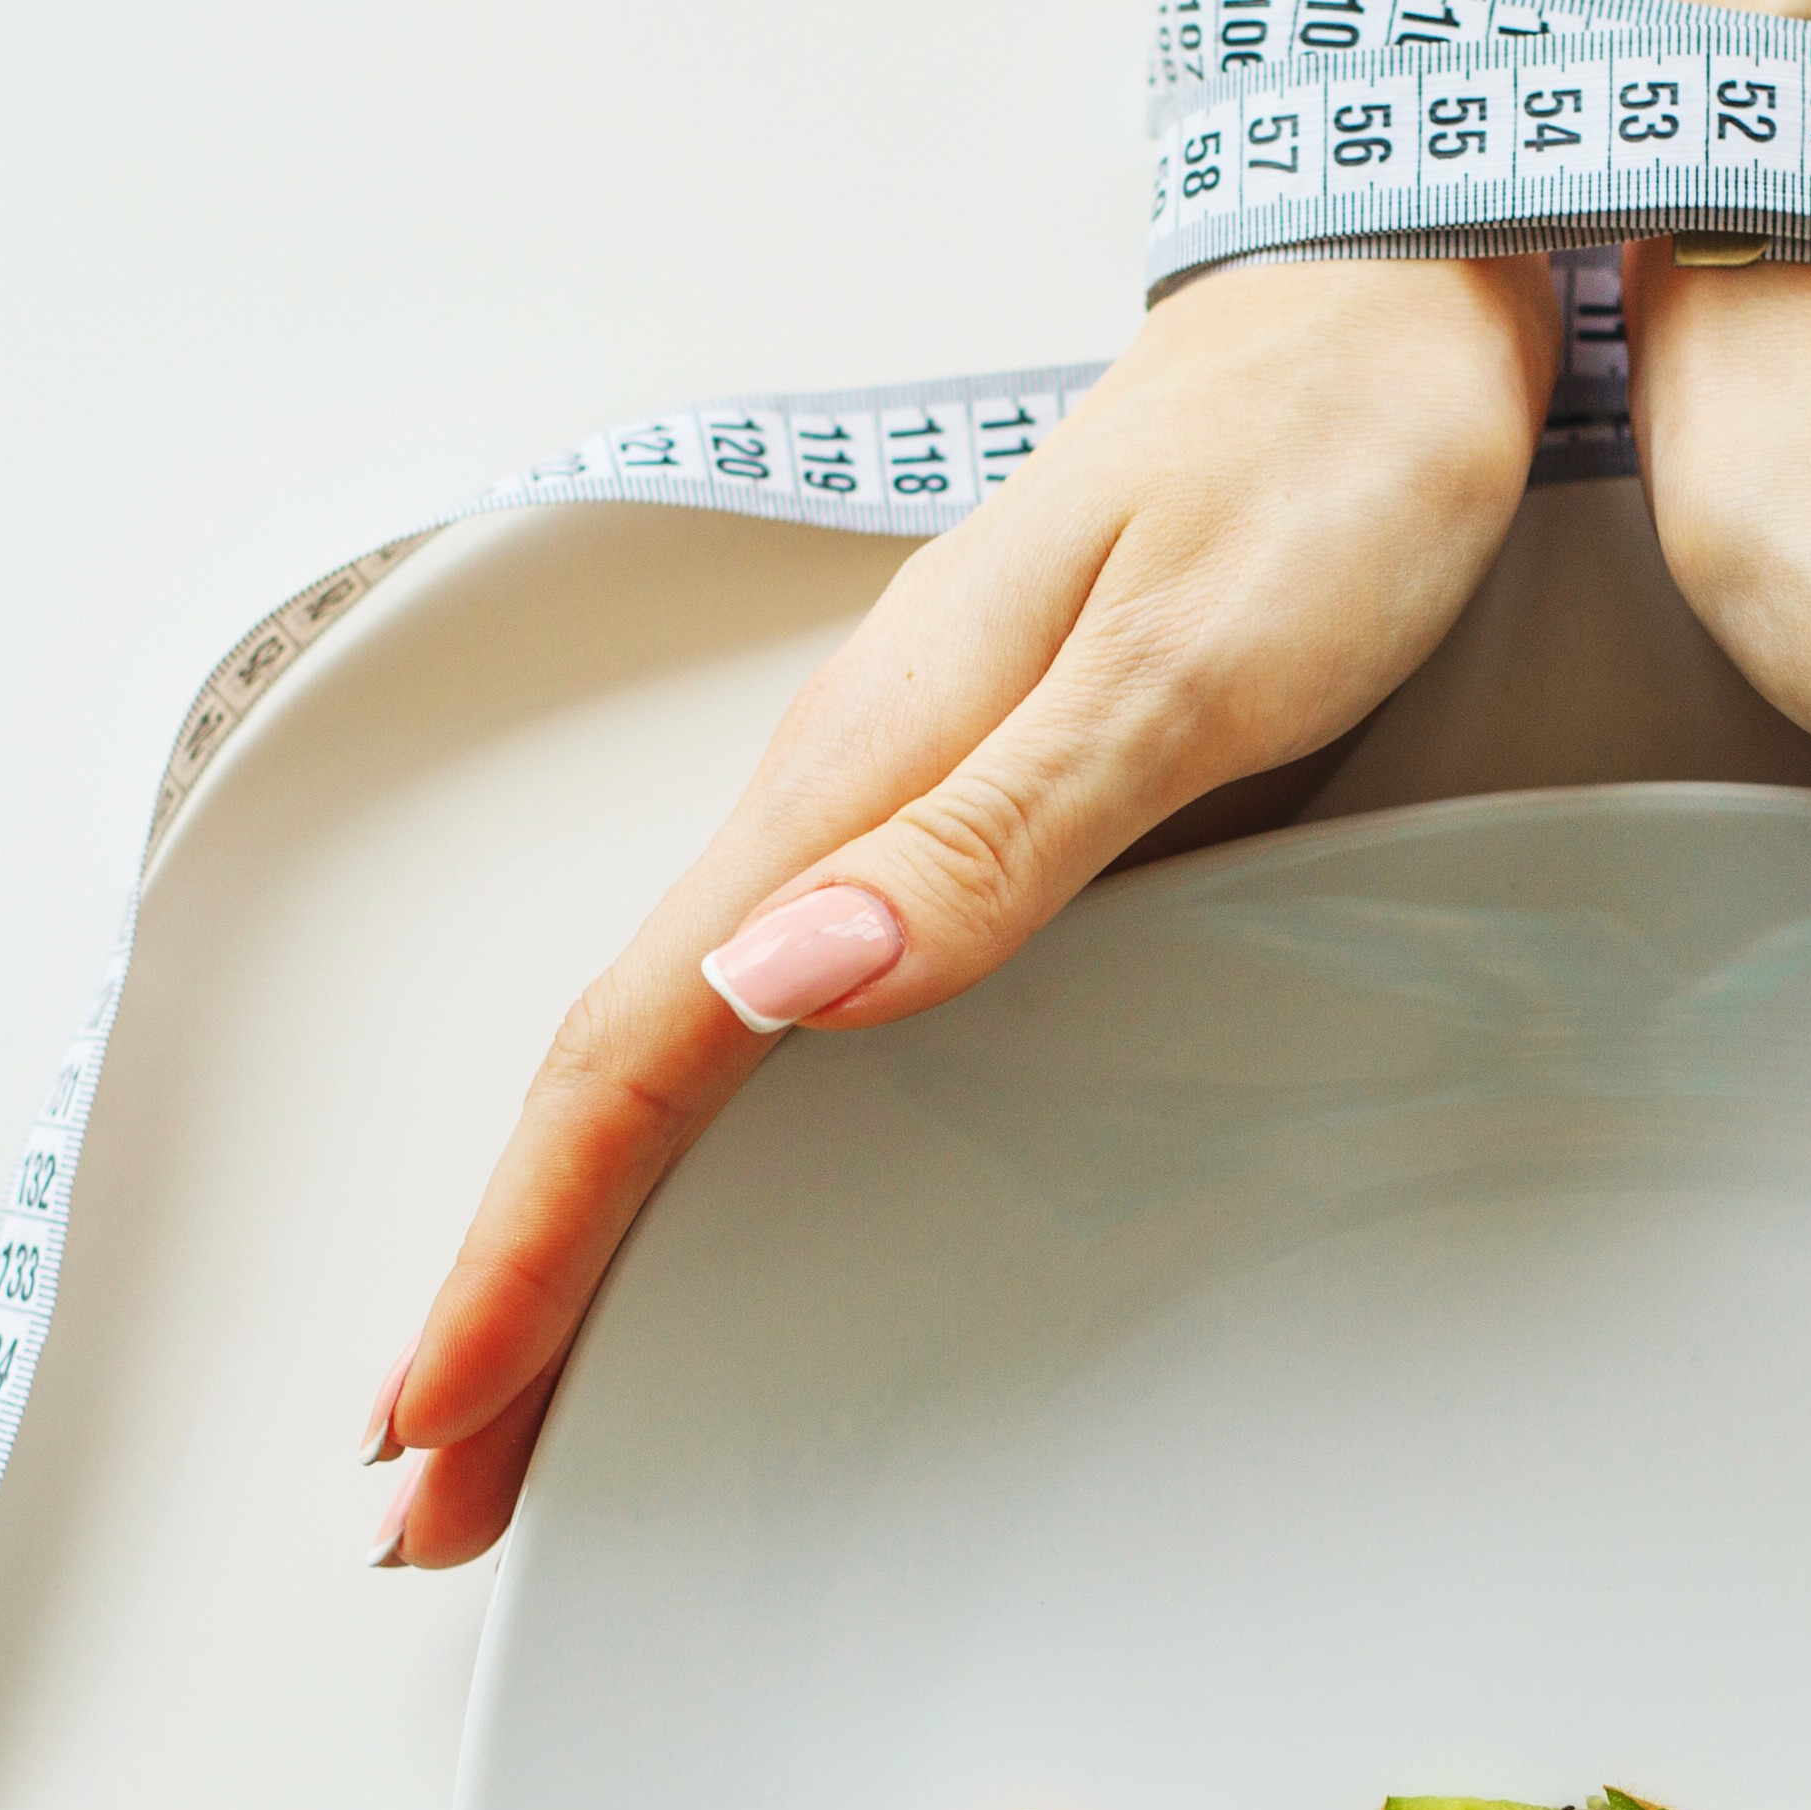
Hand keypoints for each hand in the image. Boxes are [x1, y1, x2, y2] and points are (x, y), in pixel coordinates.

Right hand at [368, 251, 1559, 1563]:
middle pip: (617, 1078)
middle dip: (511, 1291)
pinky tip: (703, 1220)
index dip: (528, 1247)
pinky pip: (773, 1023)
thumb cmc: (1311, 472)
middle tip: (435, 1493)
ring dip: (582, 1235)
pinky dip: (699, 1153)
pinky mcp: (959, 827)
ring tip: (520, 1404)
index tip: (442, 1414)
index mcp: (852, 776)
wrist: (1375, 317)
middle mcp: (833, 805)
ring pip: (680, 1058)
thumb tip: (788, 979)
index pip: (635, 1050)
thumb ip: (1001, 830)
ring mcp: (884, 818)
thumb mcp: (1186, 660)